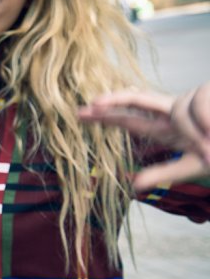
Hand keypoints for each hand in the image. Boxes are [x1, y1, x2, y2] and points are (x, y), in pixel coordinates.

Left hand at [79, 83, 209, 189]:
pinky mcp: (206, 93)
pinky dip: (208, 122)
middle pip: (136, 102)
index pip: (131, 119)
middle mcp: (174, 111)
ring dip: (197, 130)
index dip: (106, 116)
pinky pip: (200, 107)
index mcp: (168, 128)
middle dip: (111, 103)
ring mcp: (190, 102)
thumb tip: (133, 185)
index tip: (81, 113)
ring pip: (178, 110)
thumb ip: (162, 173)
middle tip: (86, 107)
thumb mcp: (191, 167)